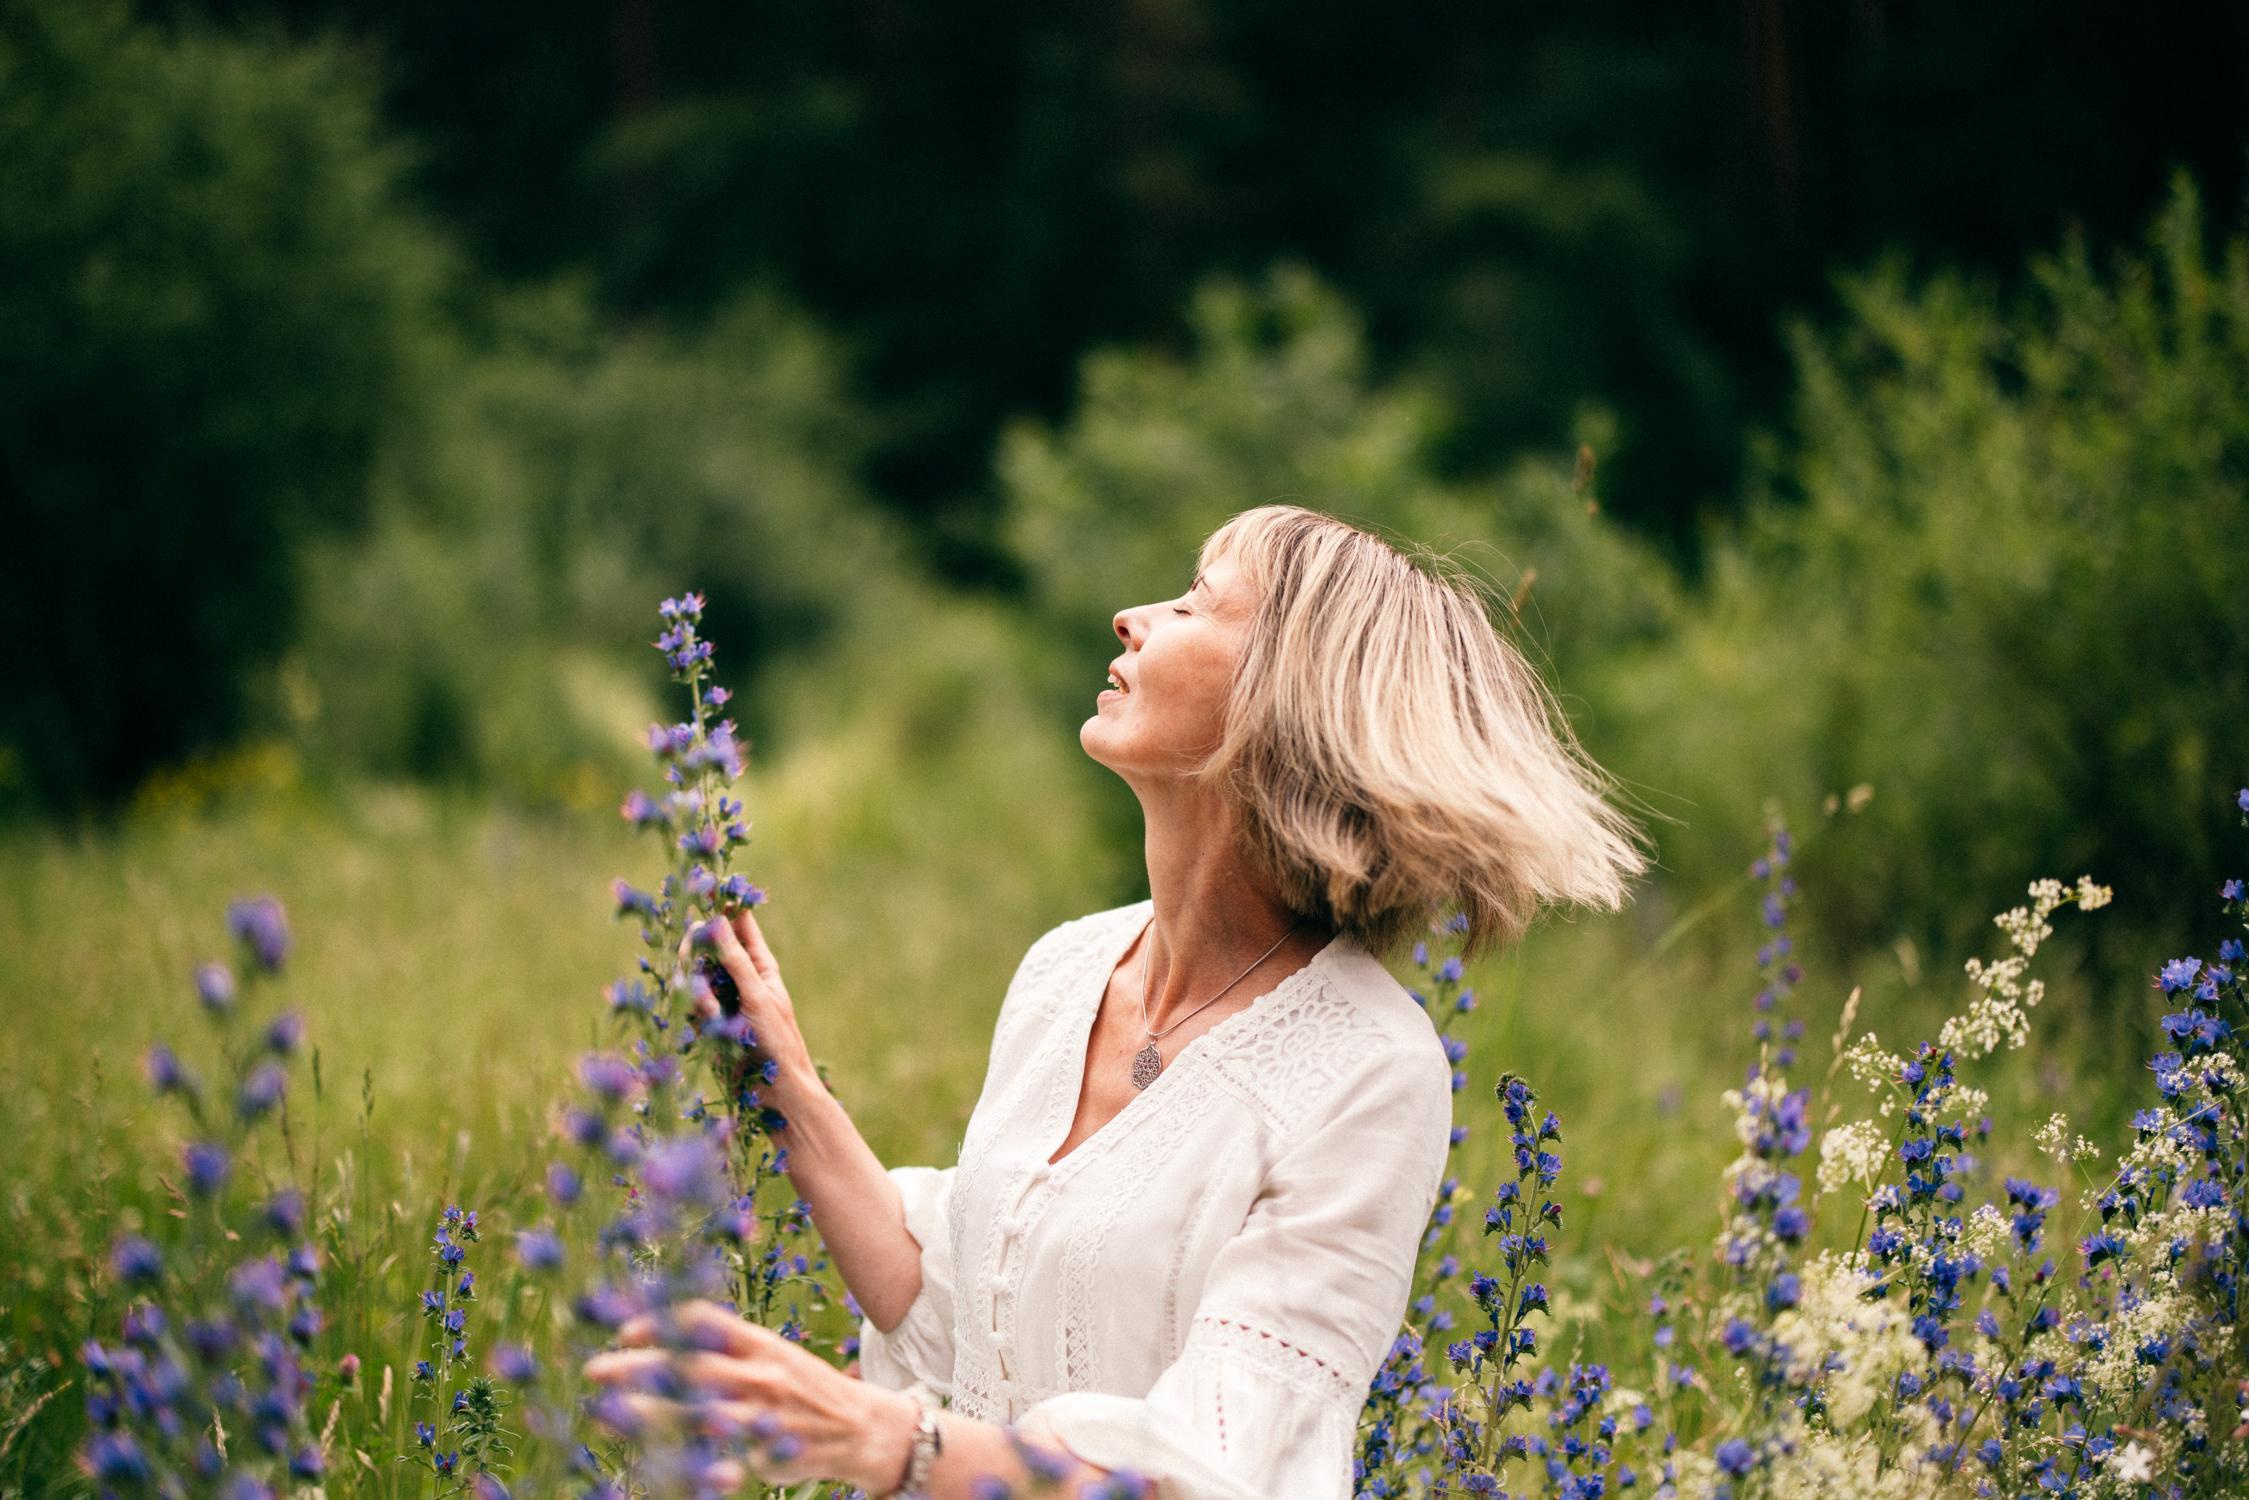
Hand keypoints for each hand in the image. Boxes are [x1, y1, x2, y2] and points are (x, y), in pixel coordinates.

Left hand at [583, 1300, 918, 1492]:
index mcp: (760, 1343)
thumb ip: (727, 1349)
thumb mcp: (771, 1354)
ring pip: (697, 1411)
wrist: (861, 1426)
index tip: (624, 1331)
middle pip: (690, 1365)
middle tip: (596, 1369)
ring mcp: (763, 1414)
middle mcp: (760, 1374)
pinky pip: (721, 1457)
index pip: (703, 1321)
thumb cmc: (802, 1386)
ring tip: (609, 1413)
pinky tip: (658, 1463)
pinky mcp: (765, 1451)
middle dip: (639, 1366)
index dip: (660, 1321)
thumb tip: (668, 1337)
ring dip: (650, 1412)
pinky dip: (691, 1461)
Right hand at [681, 906, 816, 1092]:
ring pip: (693, 976)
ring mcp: (721, 1000)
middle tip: (688, 955)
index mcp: (760, 964)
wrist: (777, 1094)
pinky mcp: (707, 1024)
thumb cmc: (778, 1042)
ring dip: (697, 992)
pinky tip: (706, 1029)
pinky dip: (694, 1014)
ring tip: (710, 1015)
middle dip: (697, 952)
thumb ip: (735, 960)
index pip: (739, 923)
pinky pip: (689, 1006)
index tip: (703, 885)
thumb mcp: (758, 997)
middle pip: (707, 947)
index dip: (722, 904)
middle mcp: (739, 977)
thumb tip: (717, 921)